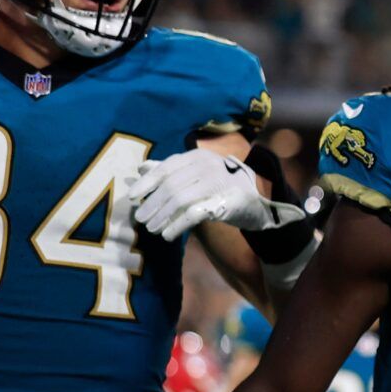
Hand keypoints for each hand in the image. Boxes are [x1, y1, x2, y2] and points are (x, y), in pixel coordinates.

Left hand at [127, 148, 303, 239]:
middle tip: (141, 219)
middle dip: (152, 205)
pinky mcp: (227, 202)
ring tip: (152, 229)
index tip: (132, 198)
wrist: (258, 203)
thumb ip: (170, 171)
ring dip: (162, 217)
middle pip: (171, 186)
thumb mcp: (196, 175)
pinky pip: (195, 214)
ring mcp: (219, 183)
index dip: (147, 184)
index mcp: (198, 157)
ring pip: (180, 200)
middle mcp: (208, 166)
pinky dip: (177, 225)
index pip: (166, 169)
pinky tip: (167, 234)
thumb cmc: (221, 188)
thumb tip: (141, 168)